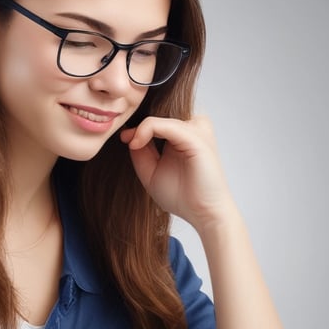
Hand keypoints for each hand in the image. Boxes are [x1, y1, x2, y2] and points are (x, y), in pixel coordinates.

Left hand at [120, 115, 237, 231]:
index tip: (124, 140)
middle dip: (140, 126)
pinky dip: (148, 129)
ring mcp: (197, 132)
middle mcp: (193, 129)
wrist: (203, 214)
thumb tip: (129, 134)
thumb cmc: (182, 196)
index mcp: (184, 136)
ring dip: (143, 128)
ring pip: (162, 117)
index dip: (138, 127)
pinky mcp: (196, 139)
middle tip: (126, 140)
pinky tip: (137, 143)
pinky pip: (167, 125)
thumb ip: (140, 152)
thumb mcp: (151, 172)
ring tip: (133, 144)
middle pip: (161, 114)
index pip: (159, 120)